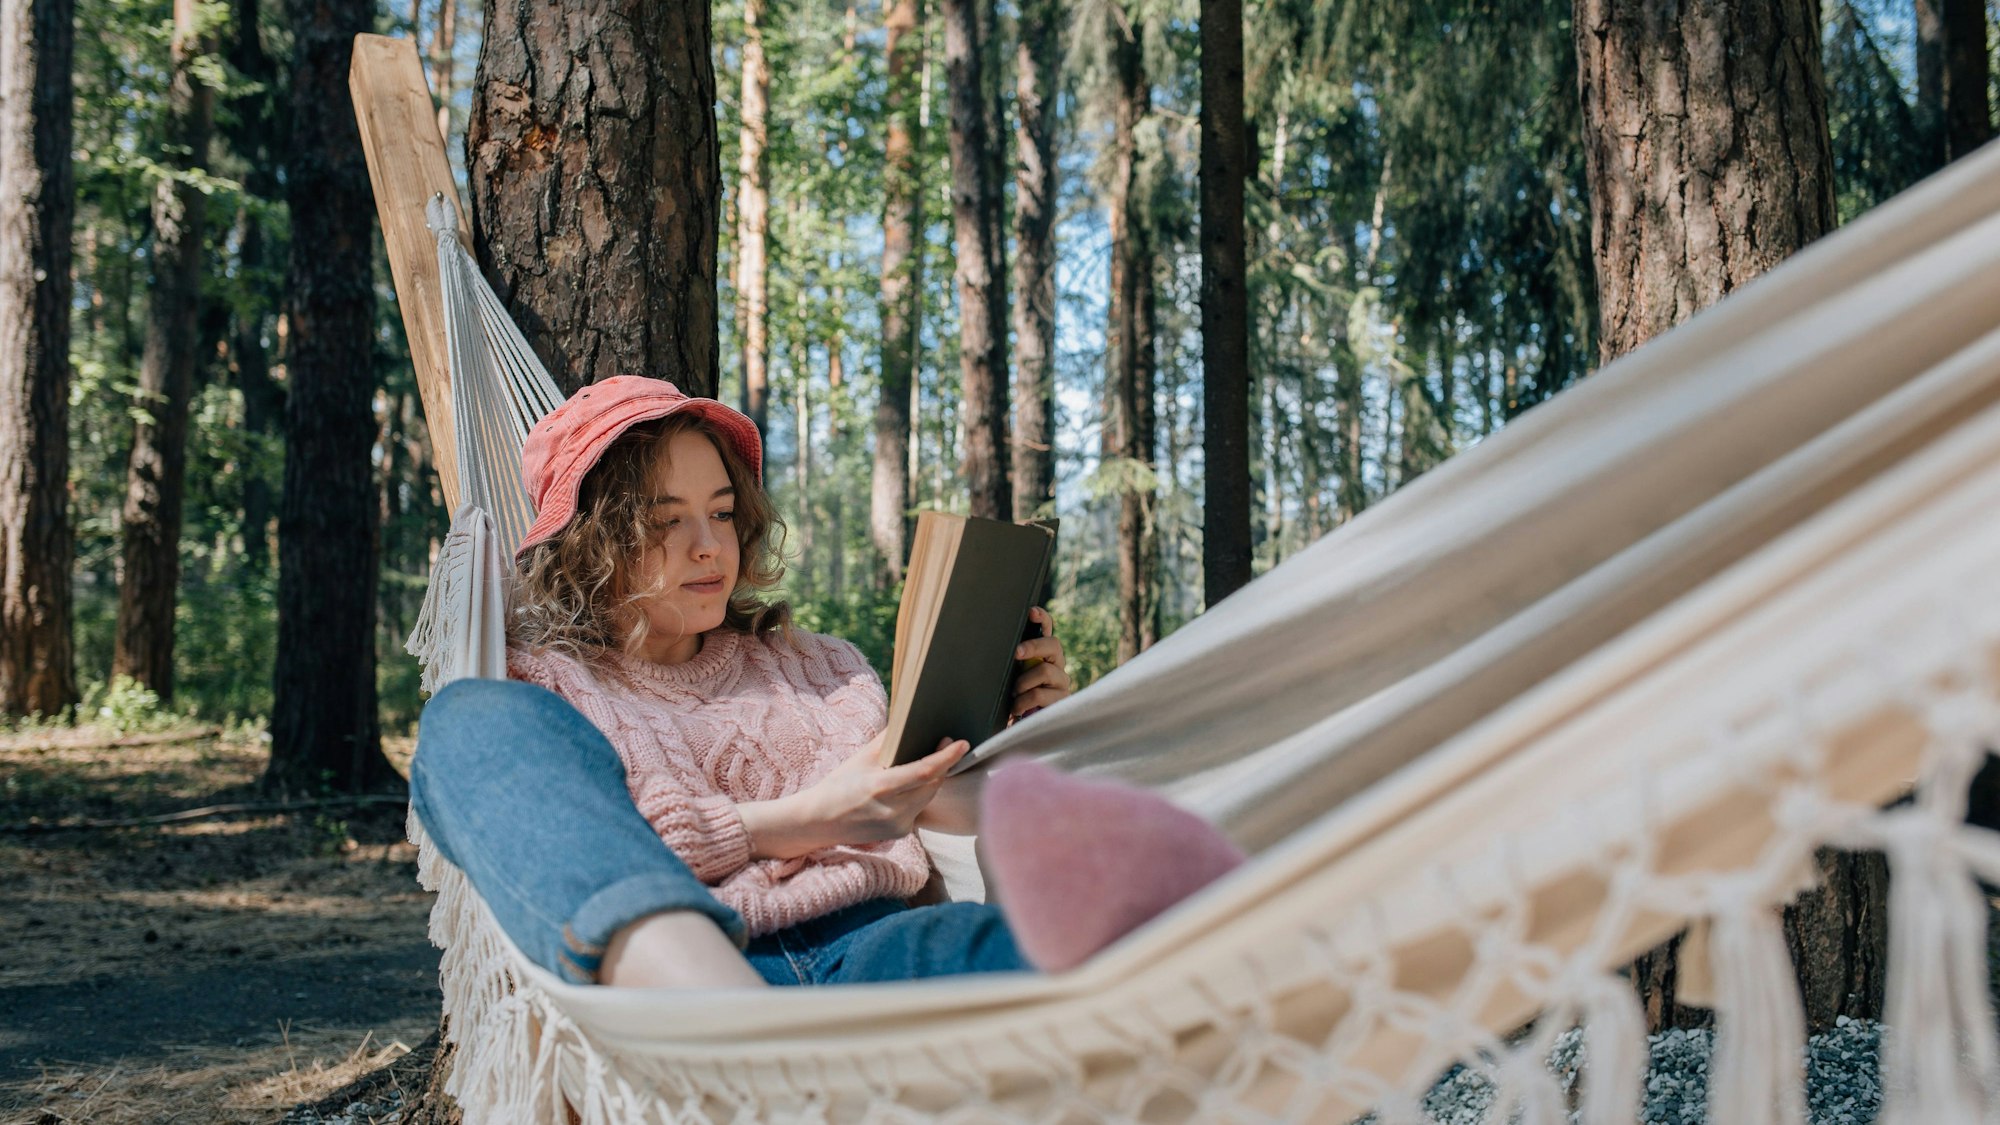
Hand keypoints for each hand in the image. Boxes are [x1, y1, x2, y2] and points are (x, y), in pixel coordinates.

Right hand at [740, 736, 968, 858]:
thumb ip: (887, 741)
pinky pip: (919, 809)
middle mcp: (893, 810)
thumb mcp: (860, 758)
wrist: (819, 822)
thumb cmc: (839, 785)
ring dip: (932, 779)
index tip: (961, 743)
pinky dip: (919, 795)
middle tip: (946, 744)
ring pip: (928, 797)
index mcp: (881, 787)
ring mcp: (898, 825)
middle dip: (943, 765)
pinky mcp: (900, 834)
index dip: (947, 757)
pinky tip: (910, 787)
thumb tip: (910, 720)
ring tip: (928, 762)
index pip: (925, 771)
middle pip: (932, 784)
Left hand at [1010, 606, 1071, 720]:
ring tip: (1013, 694)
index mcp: (1044, 654)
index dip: (1042, 618)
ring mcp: (1061, 682)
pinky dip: (1023, 702)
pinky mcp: (1061, 700)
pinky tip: (1016, 709)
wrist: (1022, 726)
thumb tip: (990, 644)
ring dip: (1023, 682)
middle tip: (1016, 653)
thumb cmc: (1014, 696)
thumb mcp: (1010, 676)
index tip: (1031, 612)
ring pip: (1045, 671)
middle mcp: (1057, 664)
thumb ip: (1011, 661)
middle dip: (1033, 646)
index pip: (1048, 630)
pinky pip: (1040, 694)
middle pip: (1053, 645)